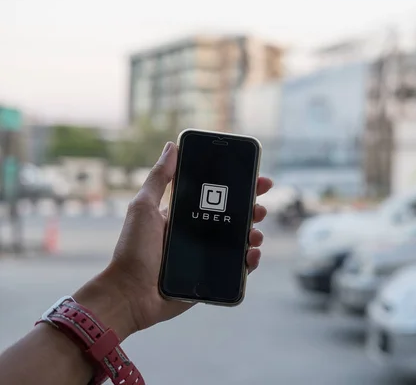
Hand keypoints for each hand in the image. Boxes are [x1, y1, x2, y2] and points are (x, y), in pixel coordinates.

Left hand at [74, 142, 272, 339]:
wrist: (130, 294)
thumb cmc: (132, 250)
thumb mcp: (143, 207)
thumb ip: (159, 178)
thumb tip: (171, 146)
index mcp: (184, 215)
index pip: (216, 196)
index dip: (238, 186)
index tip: (256, 180)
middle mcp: (198, 234)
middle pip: (233, 217)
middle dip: (252, 209)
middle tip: (260, 207)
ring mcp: (206, 256)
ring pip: (239, 241)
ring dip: (253, 234)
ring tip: (255, 233)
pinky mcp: (212, 278)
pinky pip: (238, 268)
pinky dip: (249, 260)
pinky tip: (252, 254)